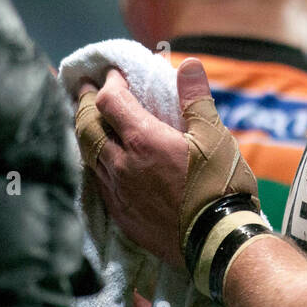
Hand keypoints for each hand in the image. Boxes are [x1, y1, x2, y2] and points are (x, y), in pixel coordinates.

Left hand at [74, 57, 262, 275]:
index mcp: (143, 140)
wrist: (218, 242)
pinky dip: (96, 162)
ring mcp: (118, 192)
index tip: (115, 74)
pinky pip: (98, 182)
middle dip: (86, 104)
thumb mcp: (214, 136)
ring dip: (88, 133)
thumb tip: (189, 63)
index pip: (111, 101)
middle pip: (88, 127)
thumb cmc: (220, 185)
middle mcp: (122, 164)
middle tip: (88, 90)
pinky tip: (104, 161)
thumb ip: (196, 98)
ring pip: (88, 155)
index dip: (110, 83)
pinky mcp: (122, 215)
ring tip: (92, 120)